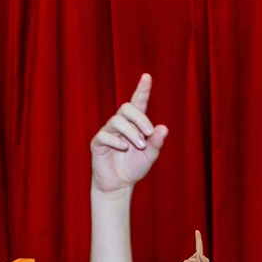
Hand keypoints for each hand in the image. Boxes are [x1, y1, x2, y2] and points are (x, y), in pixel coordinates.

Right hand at [91, 74, 169, 194]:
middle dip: (140, 118)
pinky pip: (105, 135)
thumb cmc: (134, 167)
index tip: (147, 76)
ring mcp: (108, 132)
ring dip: (131, 132)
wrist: (119, 184)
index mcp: (134, 124)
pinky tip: (124, 148)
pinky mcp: (98, 142)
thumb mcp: (150, 155)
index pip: (138, 102)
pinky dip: (117, 141)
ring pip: (117, 120)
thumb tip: (164, 128)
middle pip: (126, 108)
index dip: (142, 89)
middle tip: (148, 134)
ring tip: (139, 146)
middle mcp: (120, 124)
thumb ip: (156, 142)